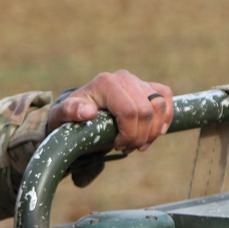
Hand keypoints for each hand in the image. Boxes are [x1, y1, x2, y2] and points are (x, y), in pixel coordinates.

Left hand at [48, 70, 172, 153]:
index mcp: (106, 83)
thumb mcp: (63, 115)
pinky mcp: (147, 86)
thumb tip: (88, 112)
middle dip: (140, 136)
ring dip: (154, 131)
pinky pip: (166, 97)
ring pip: (160, 106)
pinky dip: (166, 117)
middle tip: (128, 149)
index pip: (129, 111)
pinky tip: (157, 133)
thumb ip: (71, 111)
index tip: (118, 146)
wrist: (79, 109)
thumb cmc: (71, 114)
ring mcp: (137, 81)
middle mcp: (124, 78)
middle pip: (147, 111)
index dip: (129, 133)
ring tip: (139, 145)